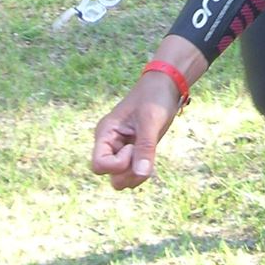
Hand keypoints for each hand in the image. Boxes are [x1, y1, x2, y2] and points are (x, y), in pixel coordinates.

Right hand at [91, 69, 185, 187]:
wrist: (165, 85)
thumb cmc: (154, 97)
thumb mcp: (151, 121)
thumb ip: (145, 147)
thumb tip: (141, 174)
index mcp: (105, 133)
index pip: (99, 165)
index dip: (117, 164)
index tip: (132, 146)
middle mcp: (110, 144)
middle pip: (110, 177)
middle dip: (128, 173)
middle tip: (145, 154)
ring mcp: (121, 149)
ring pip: (121, 179)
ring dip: (136, 175)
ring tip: (149, 156)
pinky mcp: (134, 152)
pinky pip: (132, 173)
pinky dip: (142, 172)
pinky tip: (151, 157)